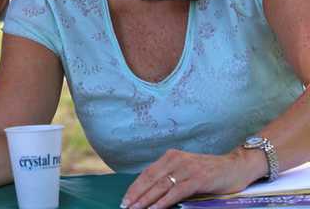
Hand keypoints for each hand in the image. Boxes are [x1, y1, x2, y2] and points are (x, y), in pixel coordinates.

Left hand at [121, 149, 261, 208]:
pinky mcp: (197, 179)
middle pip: (150, 179)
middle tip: (125, 206)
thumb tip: (150, 191)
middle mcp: (176, 160)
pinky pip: (176, 192)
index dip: (135, 187)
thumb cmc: (210, 171)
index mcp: (170, 157)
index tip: (125, 199)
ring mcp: (186, 169)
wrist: (236, 166)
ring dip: (146, 199)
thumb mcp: (186, 170)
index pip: (147, 173)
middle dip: (136, 194)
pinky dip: (163, 201)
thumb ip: (170, 176)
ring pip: (160, 186)